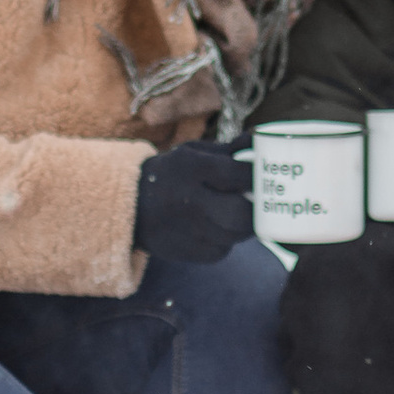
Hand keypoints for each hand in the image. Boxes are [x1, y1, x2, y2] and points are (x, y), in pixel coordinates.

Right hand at [133, 142, 253, 265]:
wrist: (130, 207)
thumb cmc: (171, 175)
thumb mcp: (192, 153)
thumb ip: (228, 150)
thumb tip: (261, 140)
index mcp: (192, 168)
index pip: (241, 174)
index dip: (258, 176)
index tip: (263, 175)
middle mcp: (190, 201)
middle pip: (243, 214)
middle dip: (256, 208)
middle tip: (258, 201)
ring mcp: (189, 230)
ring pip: (236, 235)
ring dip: (243, 225)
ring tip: (236, 211)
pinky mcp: (189, 252)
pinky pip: (223, 250)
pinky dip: (226, 239)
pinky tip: (215, 227)